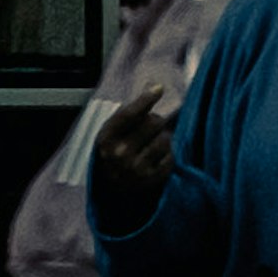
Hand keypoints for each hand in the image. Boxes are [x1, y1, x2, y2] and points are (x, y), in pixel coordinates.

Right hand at [89, 96, 175, 216]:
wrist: (112, 188)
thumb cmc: (114, 150)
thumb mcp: (112, 131)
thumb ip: (130, 112)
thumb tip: (158, 88)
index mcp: (106, 139)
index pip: (129, 114)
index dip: (145, 99)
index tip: (159, 88)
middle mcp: (119, 154)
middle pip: (153, 123)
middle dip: (156, 120)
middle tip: (152, 125)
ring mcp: (136, 168)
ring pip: (165, 139)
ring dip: (163, 137)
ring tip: (153, 143)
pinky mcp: (151, 179)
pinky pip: (171, 156)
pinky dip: (167, 153)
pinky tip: (157, 157)